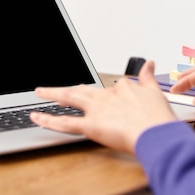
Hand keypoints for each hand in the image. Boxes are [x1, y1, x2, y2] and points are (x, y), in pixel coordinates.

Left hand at [30, 61, 177, 154]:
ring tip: (41, 92)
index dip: (102, 91)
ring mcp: (96, 109)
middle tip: (56, 90)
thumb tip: (149, 62)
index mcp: (123, 88)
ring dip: (53, 93)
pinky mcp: (90, 125)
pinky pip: (65, 123)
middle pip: (83, 89)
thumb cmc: (157, 118)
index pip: (110, 87)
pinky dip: (48, 120)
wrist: (156, 132)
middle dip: (69, 88)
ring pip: (70, 98)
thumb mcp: (155, 92)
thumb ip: (148, 77)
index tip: (100, 93)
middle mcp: (106, 95)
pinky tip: (36, 116)